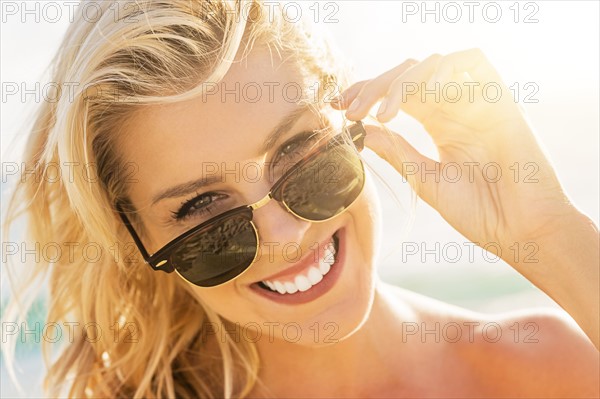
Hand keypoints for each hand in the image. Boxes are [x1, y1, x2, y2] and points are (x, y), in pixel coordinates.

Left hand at [333, 49, 578, 262]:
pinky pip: (471, 62)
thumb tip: (360, 130)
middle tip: (351, 109)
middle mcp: (456, 108)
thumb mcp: (424, 178)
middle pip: (409, 76)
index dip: (367, 94)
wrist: (521, 230)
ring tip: (381, 114)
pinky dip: (441, 71)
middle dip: (374, 86)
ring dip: (400, 82)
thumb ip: (396, 150)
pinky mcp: (500, 98)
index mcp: (439, 124)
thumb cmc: (478, 211)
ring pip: (433, 65)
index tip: (337, 107)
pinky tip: (420, 98)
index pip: (397, 95)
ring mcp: (477, 101)